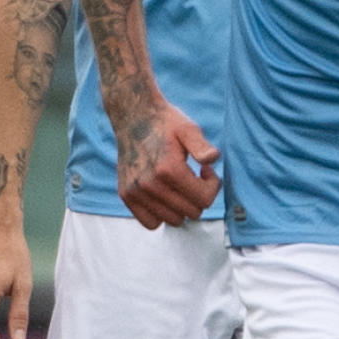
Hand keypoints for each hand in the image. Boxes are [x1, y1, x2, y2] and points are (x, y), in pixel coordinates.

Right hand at [117, 102, 220, 227]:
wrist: (133, 115)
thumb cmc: (166, 123)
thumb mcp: (189, 129)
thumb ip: (202, 147)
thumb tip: (213, 159)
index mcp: (168, 169)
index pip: (204, 200)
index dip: (212, 186)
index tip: (206, 171)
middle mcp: (150, 184)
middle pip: (191, 212)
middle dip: (199, 196)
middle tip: (194, 176)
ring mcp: (136, 192)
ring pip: (173, 220)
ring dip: (182, 206)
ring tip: (179, 184)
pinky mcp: (126, 195)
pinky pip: (151, 223)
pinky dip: (162, 214)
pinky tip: (165, 195)